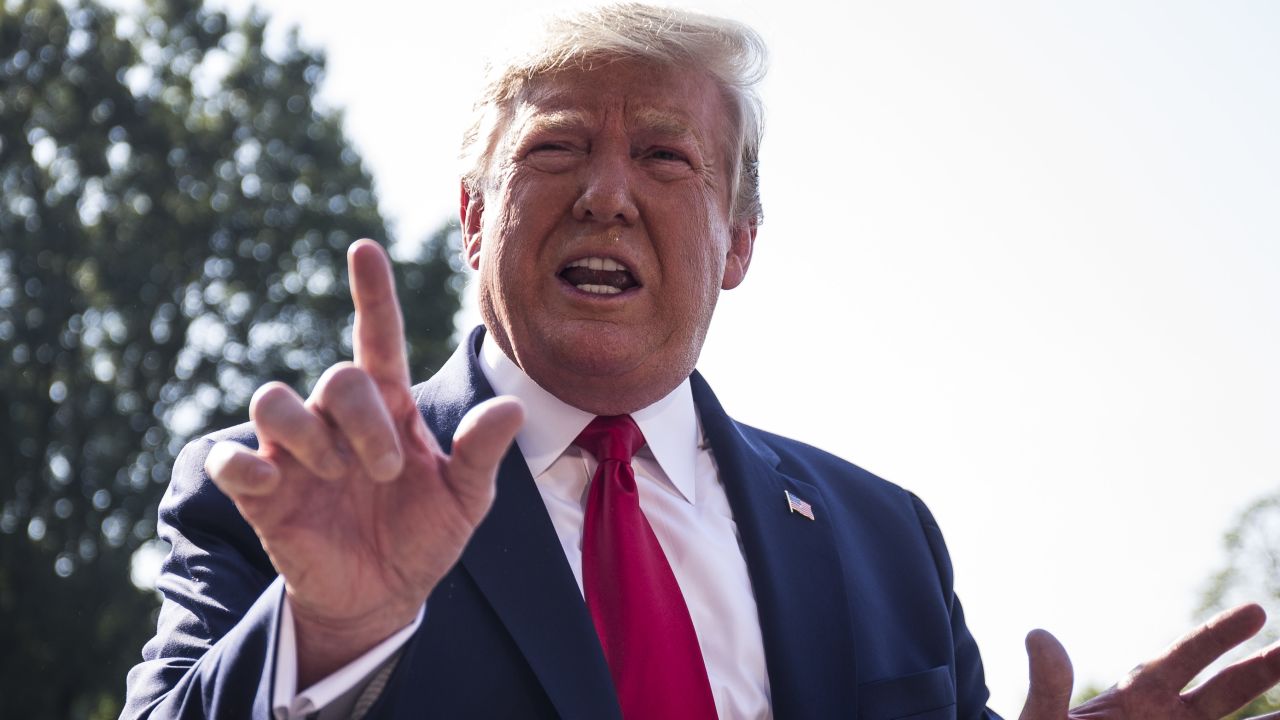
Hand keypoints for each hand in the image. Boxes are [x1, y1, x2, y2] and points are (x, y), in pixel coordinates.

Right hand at [204, 239, 522, 685]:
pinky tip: (269, 481)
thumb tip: (515, 407)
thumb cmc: (426, 536)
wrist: (385, 597)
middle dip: (364, 420)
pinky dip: (242, 464)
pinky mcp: (262, 492)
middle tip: (388, 468)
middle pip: (337, 379)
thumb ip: (483, 454)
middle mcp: (337, 420)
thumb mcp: (467, 499)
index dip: (373, 295)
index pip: (378, 338)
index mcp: (390, 409)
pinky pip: (231, 460)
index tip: (365, 249)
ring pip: (273, 400)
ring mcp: (295, 453)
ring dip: (309, 436)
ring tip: (339, 477)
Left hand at [1020, 604, 1279, 719]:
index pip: (1188, 655)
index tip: (1256, 610)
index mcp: (1139, 694)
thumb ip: (1048, 684)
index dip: (1220, 633)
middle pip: (1227, 690)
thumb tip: (1038, 636)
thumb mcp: (1043, 717)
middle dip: (1264, 670)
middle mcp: (1170, 717)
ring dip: (1272, 719)